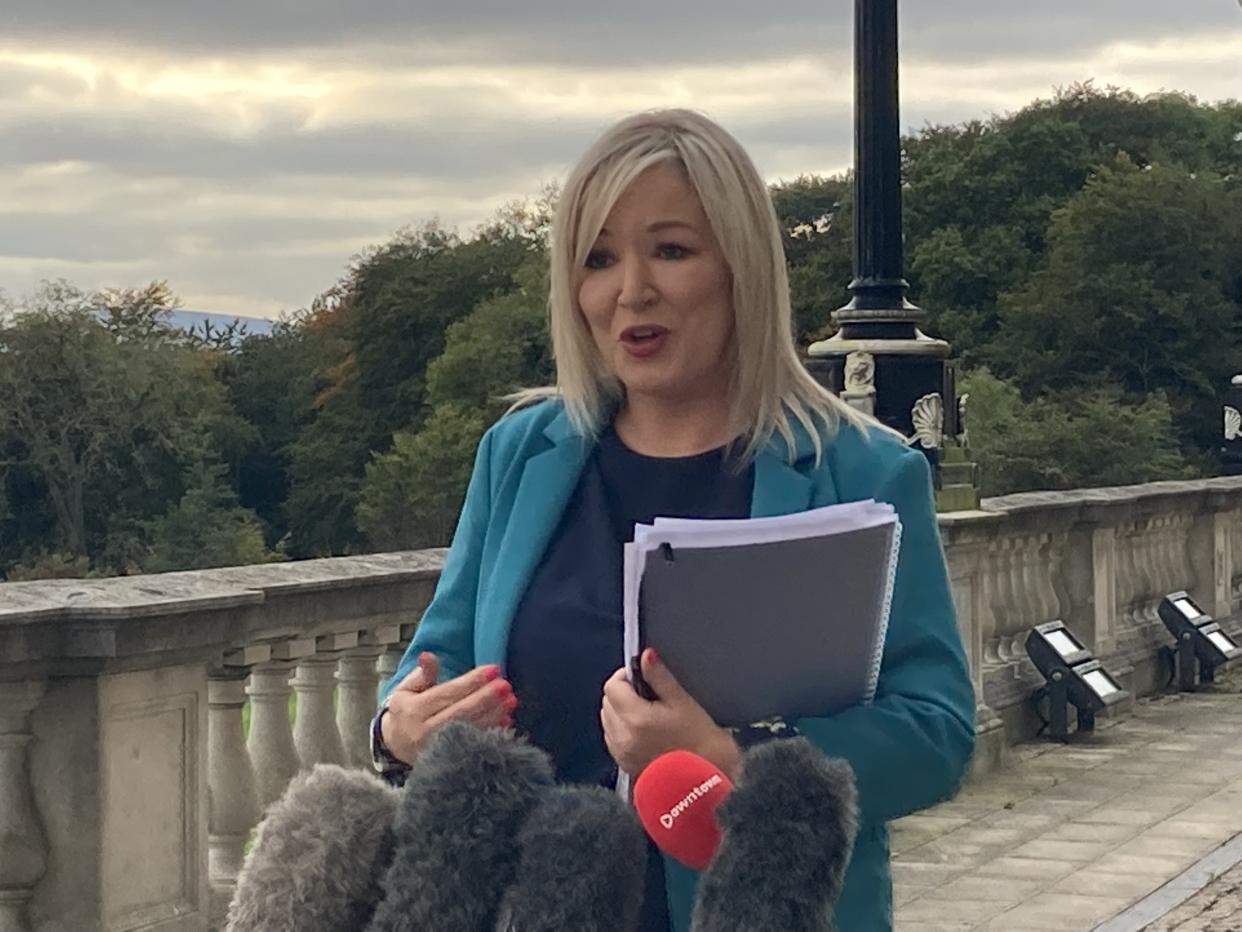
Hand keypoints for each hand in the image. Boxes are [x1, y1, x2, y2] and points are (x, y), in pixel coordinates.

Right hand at [381, 653, 517, 764]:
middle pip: (460, 713)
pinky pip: (474, 746)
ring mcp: (437, 749)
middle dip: (485, 698)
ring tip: (510, 700)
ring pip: (470, 730)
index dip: (471, 681)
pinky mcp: (449, 760)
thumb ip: (422, 674)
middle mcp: (424, 731)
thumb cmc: (407, 711)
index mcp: (413, 711)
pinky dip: (491, 734)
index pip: (446, 693)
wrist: (397, 746)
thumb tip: (428, 655)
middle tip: (505, 685)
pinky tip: (505, 721)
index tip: (493, 669)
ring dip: (493, 715)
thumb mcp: (407, 690)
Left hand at [601, 648, 739, 779]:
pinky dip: (621, 729)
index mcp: (636, 718)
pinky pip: (612, 737)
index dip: (625, 676)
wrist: (704, 783)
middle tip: (647, 694)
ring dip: (620, 711)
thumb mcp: (682, 703)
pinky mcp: (623, 764)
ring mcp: (621, 752)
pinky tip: (642, 731)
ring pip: (607, 719)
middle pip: (607, 701)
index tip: (641, 676)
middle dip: (622, 693)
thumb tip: (645, 655)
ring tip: (646, 713)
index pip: (612, 686)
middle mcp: (622, 736)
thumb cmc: (700, 742)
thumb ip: (660, 677)